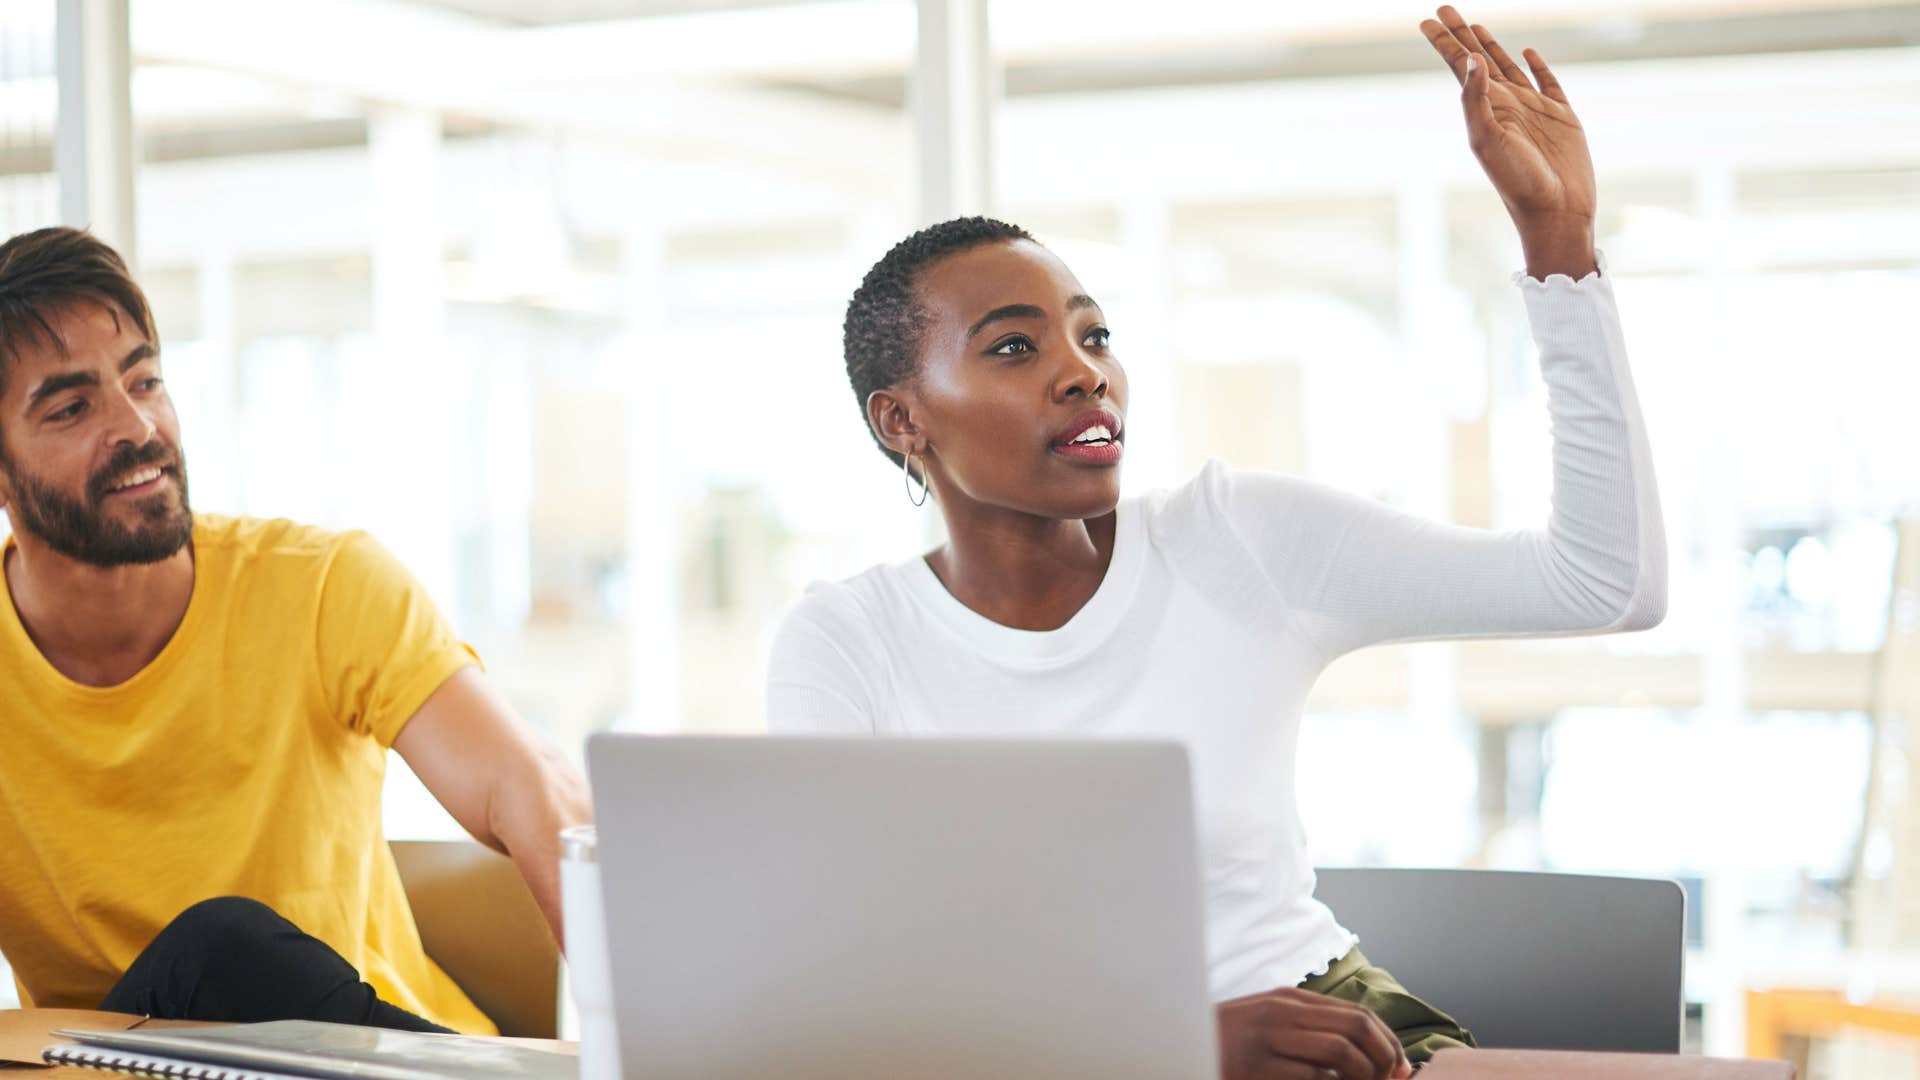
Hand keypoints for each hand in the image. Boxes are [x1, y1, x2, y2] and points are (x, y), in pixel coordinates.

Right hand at [1216, 986, 1412, 1079]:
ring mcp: (1268, 1041)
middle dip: (1384, 1059)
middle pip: (1355, 1028)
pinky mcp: (1258, 1070)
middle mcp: (1281, 1014)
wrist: (1176, 1046)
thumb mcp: (1267, 1021)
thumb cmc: (1227, 1042)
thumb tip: (1366, 1048)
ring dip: (1363, 1077)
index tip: (1400, 1068)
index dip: (1389, 1043)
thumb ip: (1308, 1026)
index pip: (1358, 1015)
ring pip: (1340, 1053)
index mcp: (1288, 1000)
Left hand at [1419, 6, 1596, 277]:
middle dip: (1461, 34)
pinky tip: (1527, 53)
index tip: (1426, 19)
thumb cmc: (1517, 182)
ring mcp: (1534, 110)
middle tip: (1443, 8)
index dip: (1444, 42)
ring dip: (1491, 47)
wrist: (1556, 211)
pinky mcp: (1562, 117)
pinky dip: (1537, 66)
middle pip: (1479, 61)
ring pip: (1508, 68)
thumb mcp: (1487, 140)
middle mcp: (1506, 106)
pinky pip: (1548, 83)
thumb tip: (1470, 59)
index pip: (1459, 67)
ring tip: (1475, 26)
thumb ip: (1476, 100)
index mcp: (1485, 109)